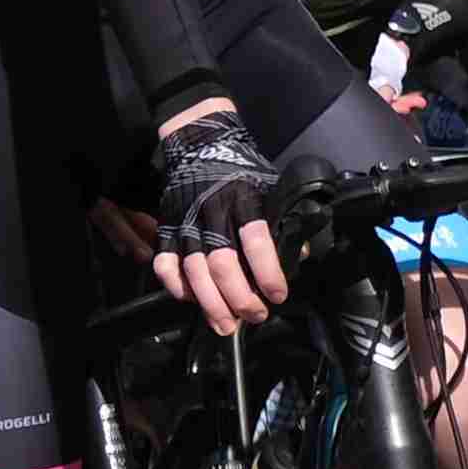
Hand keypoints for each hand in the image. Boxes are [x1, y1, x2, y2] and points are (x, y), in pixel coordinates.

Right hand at [150, 103, 290, 330]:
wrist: (199, 143)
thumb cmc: (241, 168)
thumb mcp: (271, 185)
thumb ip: (285, 219)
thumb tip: (302, 254)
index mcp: (243, 198)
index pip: (256, 240)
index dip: (267, 272)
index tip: (278, 295)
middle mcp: (212, 212)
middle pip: (223, 264)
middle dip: (240, 298)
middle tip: (255, 317)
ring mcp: (185, 222)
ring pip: (194, 271)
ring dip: (211, 303)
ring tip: (227, 325)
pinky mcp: (166, 228)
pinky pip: (165, 264)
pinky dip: (175, 286)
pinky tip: (190, 301)